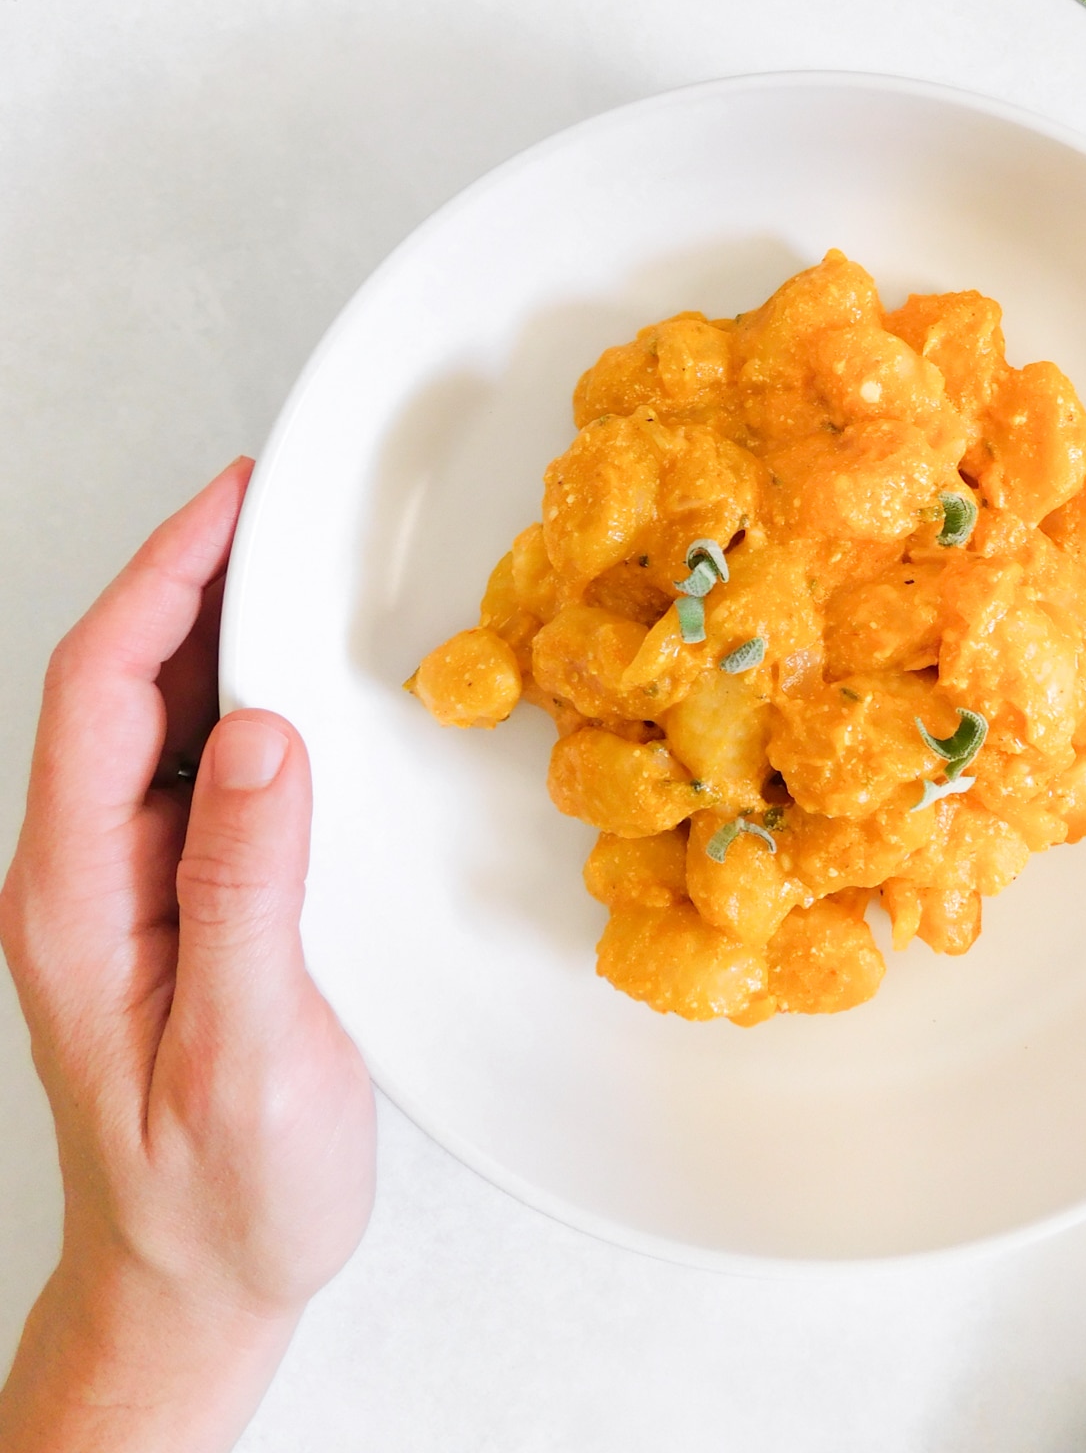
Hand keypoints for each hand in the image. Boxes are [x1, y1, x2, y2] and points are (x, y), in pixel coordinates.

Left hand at [0, 461, 376, 1452]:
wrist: (196, 1284)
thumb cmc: (217, 1196)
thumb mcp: (243, 1055)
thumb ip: (245, 892)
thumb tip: (261, 739)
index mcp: (77, 897)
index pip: (99, 692)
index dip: (164, 579)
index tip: (235, 503)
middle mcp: (86, 873)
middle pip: (121, 680)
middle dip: (194, 574)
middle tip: (282, 502)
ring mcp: (127, 883)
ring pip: (160, 714)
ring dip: (226, 627)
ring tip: (302, 562)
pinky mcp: (176, 896)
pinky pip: (203, 764)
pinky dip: (253, 696)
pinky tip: (307, 678)